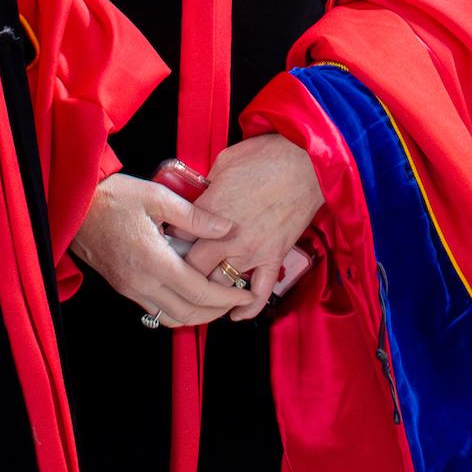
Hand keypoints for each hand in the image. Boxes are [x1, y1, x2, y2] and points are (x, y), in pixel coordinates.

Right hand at [71, 174, 245, 328]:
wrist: (74, 206)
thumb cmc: (114, 197)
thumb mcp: (157, 196)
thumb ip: (194, 216)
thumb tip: (227, 228)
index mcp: (152, 260)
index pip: (198, 292)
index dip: (225, 296)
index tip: (244, 292)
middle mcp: (141, 282)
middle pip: (187, 313)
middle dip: (216, 311)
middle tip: (236, 299)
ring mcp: (130, 288)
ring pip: (170, 317)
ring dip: (197, 315)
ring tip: (217, 300)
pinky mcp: (124, 287)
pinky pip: (155, 310)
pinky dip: (178, 310)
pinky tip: (190, 295)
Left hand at [182, 134, 323, 321]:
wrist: (307, 164)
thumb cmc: (266, 156)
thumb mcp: (224, 161)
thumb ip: (207, 184)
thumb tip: (200, 194)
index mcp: (210, 212)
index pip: (175, 238)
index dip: (167, 241)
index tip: (164, 242)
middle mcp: (226, 238)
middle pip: (191, 269)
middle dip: (181, 271)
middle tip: (177, 271)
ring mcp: (251, 252)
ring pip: (219, 285)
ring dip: (208, 289)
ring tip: (199, 290)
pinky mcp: (273, 258)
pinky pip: (259, 294)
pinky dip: (247, 308)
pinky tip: (235, 314)